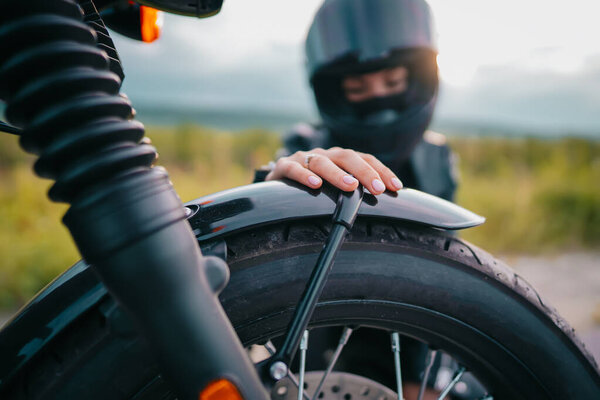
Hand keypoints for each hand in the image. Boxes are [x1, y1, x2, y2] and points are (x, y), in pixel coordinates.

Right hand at [265, 147, 402, 193]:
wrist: (275, 183)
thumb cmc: (311, 189)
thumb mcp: (334, 189)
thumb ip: (354, 193)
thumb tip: (386, 207)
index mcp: (339, 158)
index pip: (364, 159)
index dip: (381, 170)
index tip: (396, 187)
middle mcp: (324, 154)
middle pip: (346, 157)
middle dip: (364, 172)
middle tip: (377, 188)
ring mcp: (303, 158)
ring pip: (322, 162)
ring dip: (337, 174)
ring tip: (350, 186)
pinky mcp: (283, 166)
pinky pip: (293, 168)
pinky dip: (304, 175)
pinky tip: (315, 184)